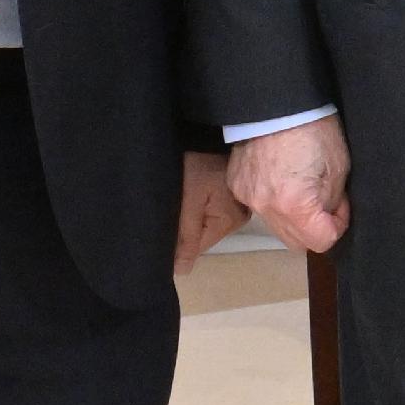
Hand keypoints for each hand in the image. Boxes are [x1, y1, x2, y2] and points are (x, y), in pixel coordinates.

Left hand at [174, 151, 248, 272]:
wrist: (204, 133)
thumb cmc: (196, 165)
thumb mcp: (187, 201)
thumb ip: (185, 237)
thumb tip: (182, 272)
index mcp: (230, 220)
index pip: (200, 246)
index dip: (180, 241)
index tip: (165, 226)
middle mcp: (239, 217)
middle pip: (204, 235)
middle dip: (186, 228)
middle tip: (173, 209)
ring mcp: (237, 206)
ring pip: (206, 224)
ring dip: (192, 217)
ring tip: (180, 200)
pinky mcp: (231, 196)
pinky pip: (211, 211)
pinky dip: (198, 208)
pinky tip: (190, 196)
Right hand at [231, 115, 352, 253]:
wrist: (279, 104)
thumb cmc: (314, 129)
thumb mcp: (338, 169)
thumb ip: (333, 203)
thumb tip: (330, 217)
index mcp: (294, 204)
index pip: (320, 241)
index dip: (336, 227)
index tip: (340, 208)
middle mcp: (266, 207)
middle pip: (296, 241)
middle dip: (314, 228)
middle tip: (324, 201)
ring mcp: (248, 197)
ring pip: (277, 227)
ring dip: (293, 218)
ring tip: (303, 189)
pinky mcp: (238, 186)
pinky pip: (260, 208)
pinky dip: (274, 202)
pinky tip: (283, 179)